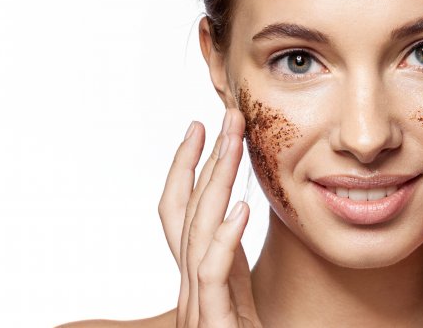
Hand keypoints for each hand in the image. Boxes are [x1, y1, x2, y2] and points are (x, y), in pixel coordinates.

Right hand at [159, 108, 262, 326]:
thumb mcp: (240, 295)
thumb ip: (232, 260)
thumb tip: (238, 214)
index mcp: (200, 274)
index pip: (182, 211)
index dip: (188, 167)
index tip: (202, 127)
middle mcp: (192, 285)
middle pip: (186, 211)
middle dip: (204, 159)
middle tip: (225, 116)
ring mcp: (198, 304)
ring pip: (197, 233)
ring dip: (216, 182)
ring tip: (232, 143)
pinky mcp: (213, 324)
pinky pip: (214, 277)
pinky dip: (224, 240)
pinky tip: (240, 209)